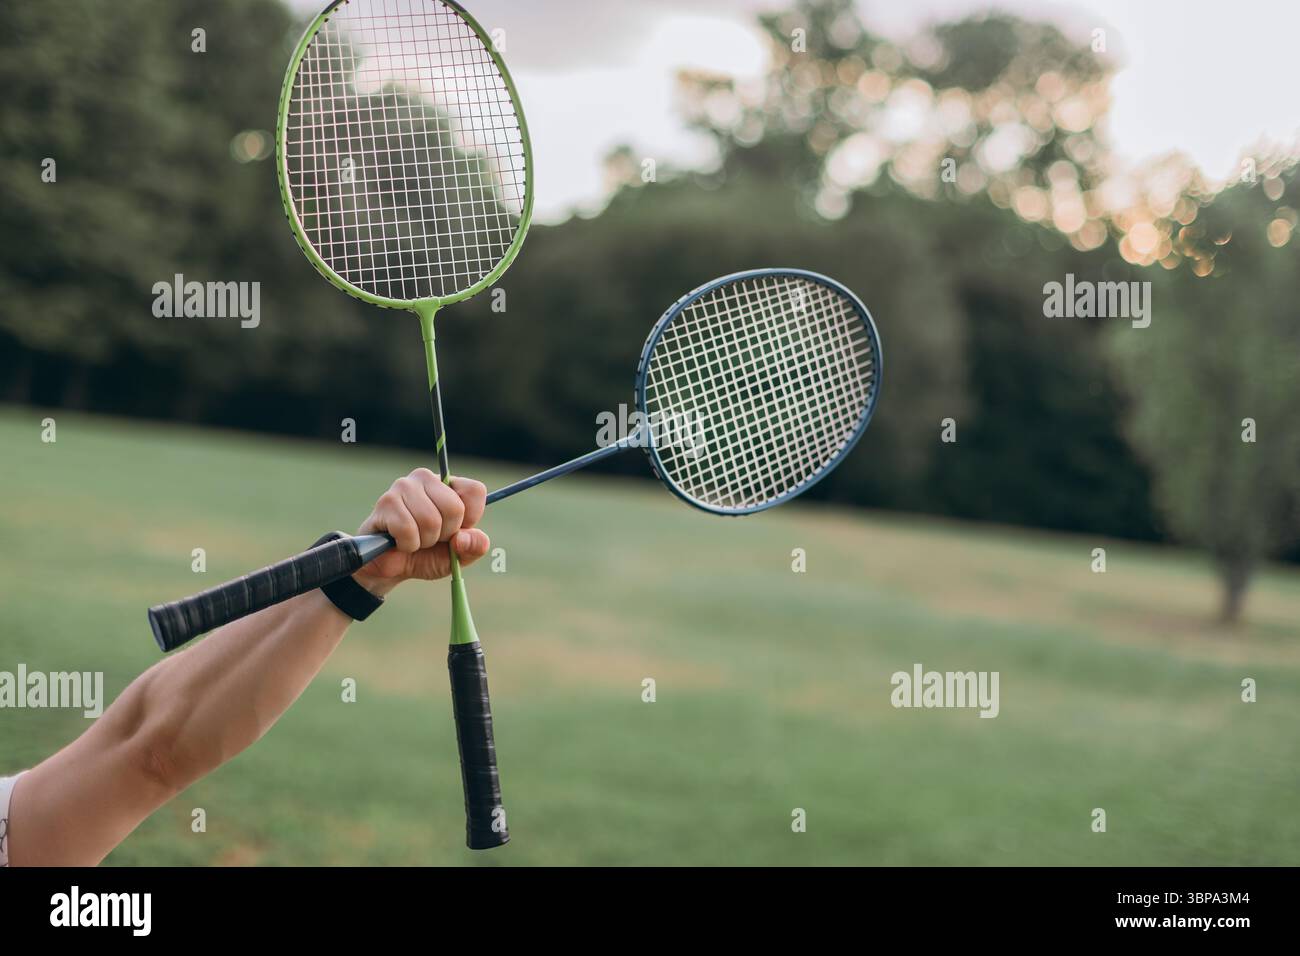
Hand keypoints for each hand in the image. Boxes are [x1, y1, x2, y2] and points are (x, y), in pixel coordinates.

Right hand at [351, 469, 489, 596]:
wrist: (391, 568)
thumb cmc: (427, 555)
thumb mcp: (459, 555)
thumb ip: (474, 546)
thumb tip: (462, 538)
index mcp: (449, 484)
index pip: (475, 491)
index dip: (470, 518)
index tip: (455, 530)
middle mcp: (426, 478)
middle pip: (454, 508)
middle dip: (445, 534)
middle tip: (431, 537)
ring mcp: (404, 487)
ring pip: (430, 520)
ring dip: (424, 541)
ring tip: (414, 539)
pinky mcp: (386, 502)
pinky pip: (407, 529)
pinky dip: (408, 544)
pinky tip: (400, 541)